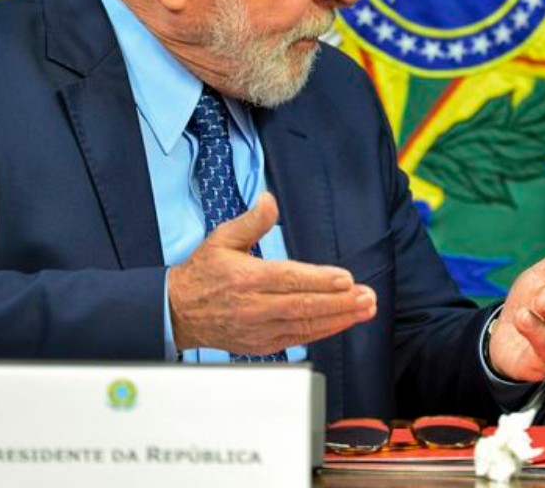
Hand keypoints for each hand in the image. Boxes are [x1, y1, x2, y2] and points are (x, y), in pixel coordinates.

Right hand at [168, 192, 376, 353]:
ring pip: (304, 325)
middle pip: (303, 305)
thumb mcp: (221, 238)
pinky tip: (342, 322)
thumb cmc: (203, 272)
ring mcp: (258, 328)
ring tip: (364, 309)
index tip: (346, 279)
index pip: (289, 279)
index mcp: (246, 278)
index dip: (320, 280)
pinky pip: (297, 338)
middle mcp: (253, 306)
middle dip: (340, 302)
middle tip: (367, 297)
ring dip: (338, 319)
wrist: (177, 312)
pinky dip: (322, 332)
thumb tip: (270, 200)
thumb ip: (251, 221)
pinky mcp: (261, 344)